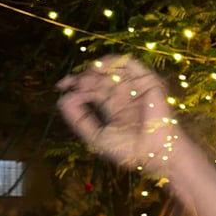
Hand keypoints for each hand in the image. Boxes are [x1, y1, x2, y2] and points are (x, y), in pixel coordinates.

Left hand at [57, 55, 176, 172]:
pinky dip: (115, 61)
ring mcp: (136, 89)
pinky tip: (101, 66)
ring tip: (87, 79)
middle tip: (76, 85)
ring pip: (113, 69)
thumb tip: (62, 98)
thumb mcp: (95, 136)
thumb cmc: (129, 151)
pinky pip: (131, 64)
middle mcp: (125, 96)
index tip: (61, 85)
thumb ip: (77, 118)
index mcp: (115, 108)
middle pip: (100, 77)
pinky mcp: (148, 83)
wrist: (154, 154)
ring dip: (97, 70)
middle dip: (85, 78)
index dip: (76, 84)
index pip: (93, 89)